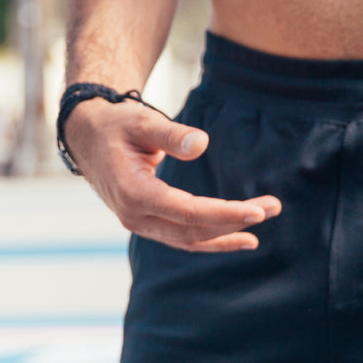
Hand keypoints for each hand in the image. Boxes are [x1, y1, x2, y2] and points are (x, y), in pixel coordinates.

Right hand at [63, 96, 281, 252]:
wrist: (88, 138)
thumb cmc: (116, 125)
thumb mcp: (141, 121)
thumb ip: (170, 134)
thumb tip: (201, 144)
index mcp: (134, 193)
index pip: (189, 212)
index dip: (225, 214)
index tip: (259, 211)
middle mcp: (136, 217)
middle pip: (194, 229)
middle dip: (236, 221)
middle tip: (274, 207)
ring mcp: (140, 224)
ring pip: (190, 239)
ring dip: (228, 233)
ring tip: (262, 226)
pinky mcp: (148, 223)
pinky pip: (184, 239)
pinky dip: (213, 241)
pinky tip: (241, 239)